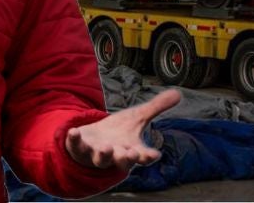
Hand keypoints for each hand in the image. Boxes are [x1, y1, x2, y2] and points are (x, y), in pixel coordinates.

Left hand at [65, 88, 180, 170]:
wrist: (93, 139)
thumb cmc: (119, 132)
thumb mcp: (138, 117)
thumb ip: (156, 107)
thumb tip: (178, 93)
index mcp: (131, 149)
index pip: (142, 156)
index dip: (148, 156)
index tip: (155, 154)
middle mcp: (115, 155)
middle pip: (122, 161)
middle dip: (126, 158)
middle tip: (131, 153)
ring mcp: (96, 153)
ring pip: (100, 159)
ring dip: (104, 154)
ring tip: (106, 148)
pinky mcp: (80, 148)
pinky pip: (76, 146)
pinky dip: (74, 140)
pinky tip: (74, 132)